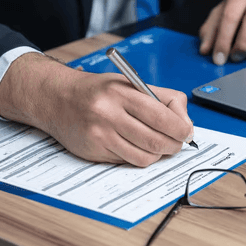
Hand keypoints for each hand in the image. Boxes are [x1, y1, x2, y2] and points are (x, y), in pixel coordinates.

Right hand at [0, 53, 193, 166]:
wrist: (58, 99)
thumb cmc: (100, 91)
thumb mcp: (132, 84)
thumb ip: (163, 99)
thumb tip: (186, 124)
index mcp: (122, 93)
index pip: (162, 117)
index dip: (181, 129)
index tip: (187, 133)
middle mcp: (109, 114)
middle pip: (156, 141)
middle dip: (174, 145)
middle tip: (177, 143)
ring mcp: (100, 135)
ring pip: (144, 157)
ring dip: (158, 155)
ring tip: (158, 145)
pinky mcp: (94, 152)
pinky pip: (127, 162)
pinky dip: (139, 157)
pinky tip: (138, 147)